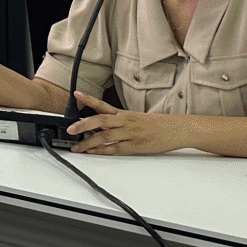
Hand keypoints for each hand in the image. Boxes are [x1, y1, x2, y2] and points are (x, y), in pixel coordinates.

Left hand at [68, 92, 186, 154]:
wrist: (176, 129)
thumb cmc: (156, 124)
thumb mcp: (135, 118)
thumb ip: (117, 120)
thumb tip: (98, 125)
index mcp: (124, 113)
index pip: (103, 104)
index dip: (88, 99)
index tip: (76, 94)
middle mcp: (125, 122)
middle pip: (100, 121)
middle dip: (83, 125)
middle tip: (70, 129)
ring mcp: (130, 134)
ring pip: (105, 137)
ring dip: (88, 143)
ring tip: (77, 147)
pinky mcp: (135, 146)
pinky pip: (115, 149)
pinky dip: (102, 151)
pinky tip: (93, 153)